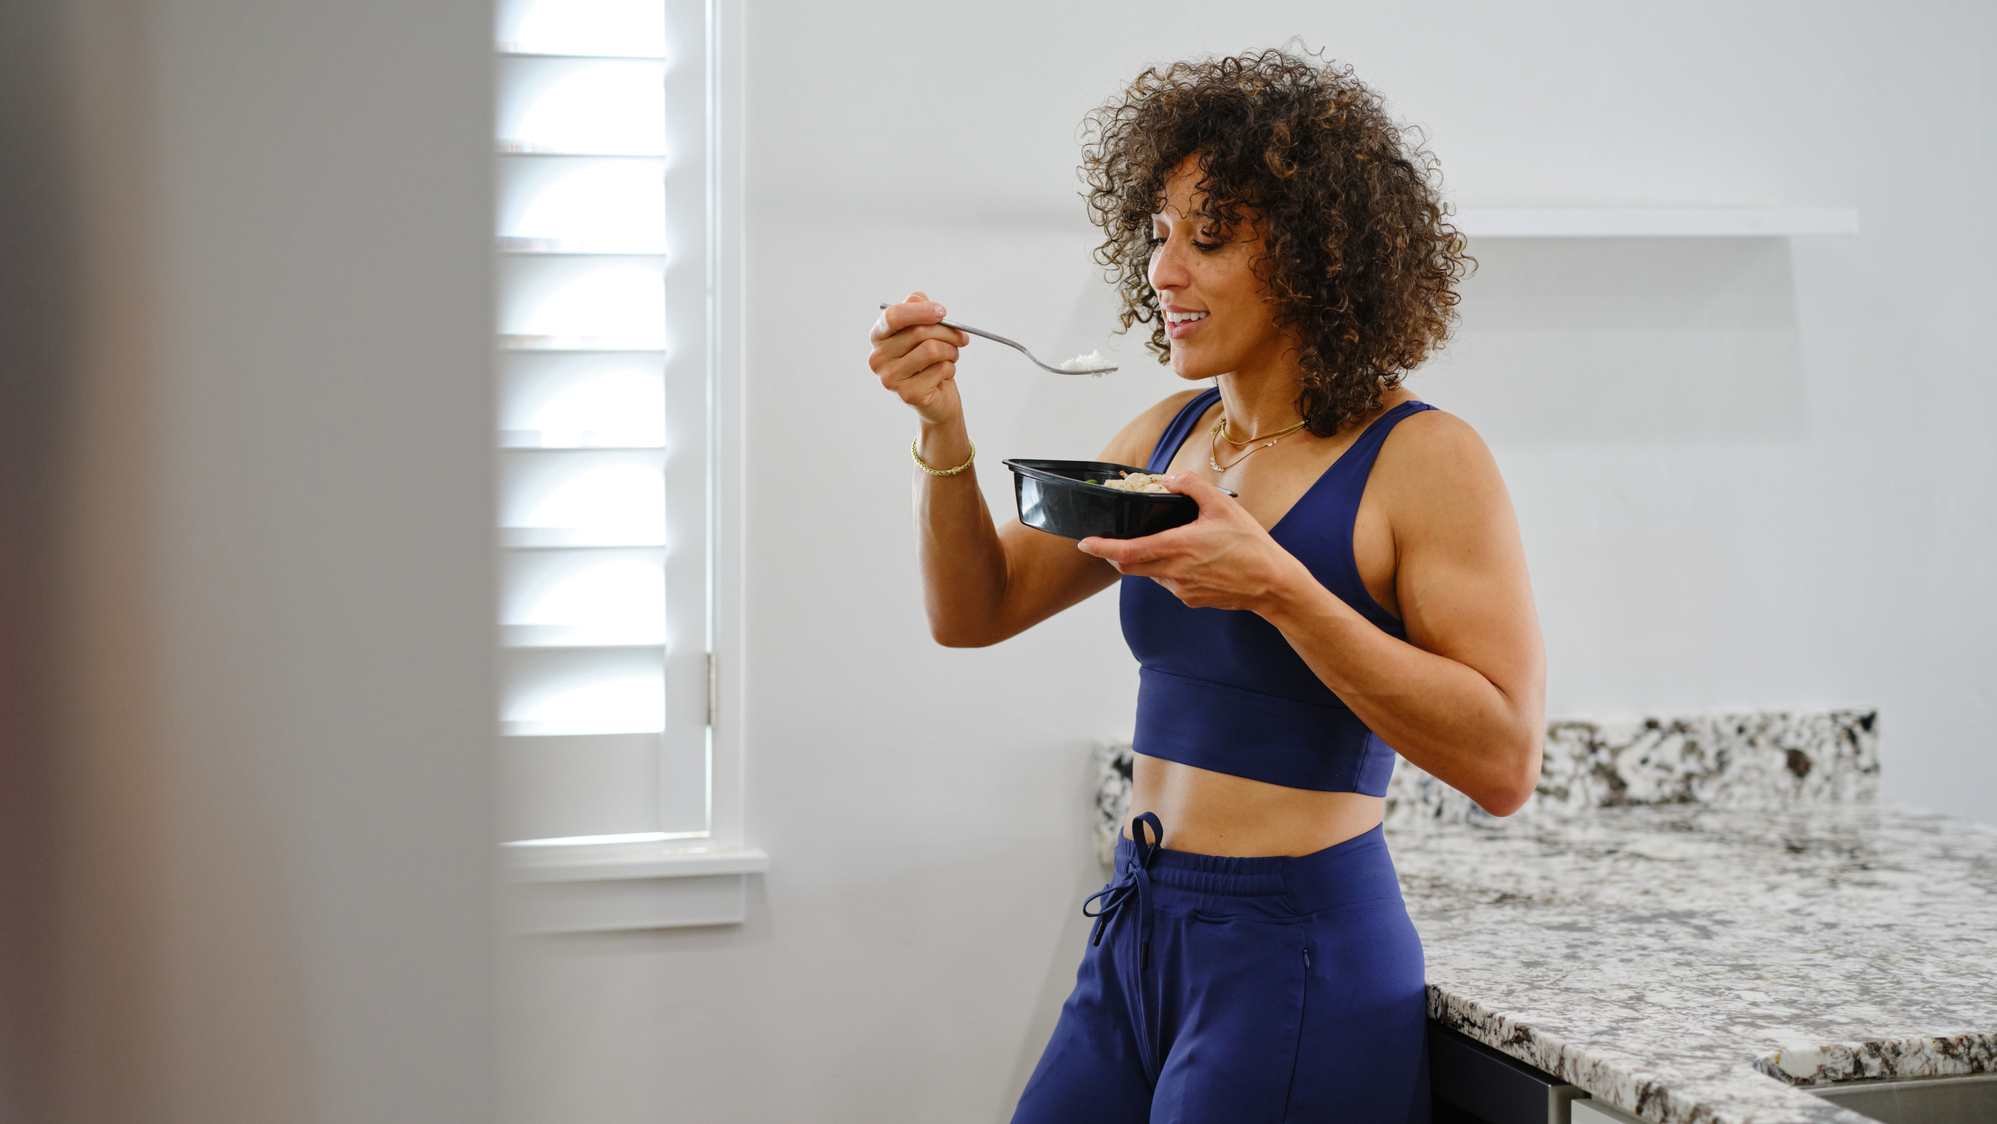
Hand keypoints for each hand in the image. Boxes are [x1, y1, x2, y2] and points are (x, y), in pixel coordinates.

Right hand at [871, 291, 971, 427]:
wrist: (937, 396)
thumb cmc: (929, 360)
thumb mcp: (923, 329)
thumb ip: (917, 308)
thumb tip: (917, 298)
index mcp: (878, 337)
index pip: (893, 316)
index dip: (920, 311)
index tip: (942, 312)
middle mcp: (878, 358)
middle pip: (919, 332)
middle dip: (948, 332)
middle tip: (960, 338)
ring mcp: (890, 378)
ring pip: (932, 350)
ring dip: (951, 350)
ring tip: (952, 355)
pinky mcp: (907, 394)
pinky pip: (939, 369)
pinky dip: (950, 368)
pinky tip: (945, 373)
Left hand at [1077, 473, 1313, 613]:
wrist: (1272, 585)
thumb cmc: (1251, 545)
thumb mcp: (1223, 505)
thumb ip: (1192, 485)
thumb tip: (1170, 478)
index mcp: (1178, 547)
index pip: (1128, 550)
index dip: (1102, 548)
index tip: (1084, 543)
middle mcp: (1174, 572)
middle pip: (1129, 566)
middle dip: (1115, 554)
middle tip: (1110, 542)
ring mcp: (1181, 589)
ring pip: (1150, 574)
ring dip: (1147, 560)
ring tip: (1166, 543)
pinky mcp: (1191, 600)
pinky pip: (1169, 583)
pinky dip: (1168, 570)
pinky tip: (1190, 559)